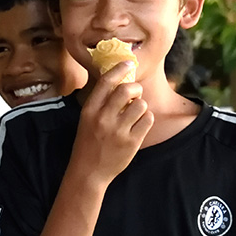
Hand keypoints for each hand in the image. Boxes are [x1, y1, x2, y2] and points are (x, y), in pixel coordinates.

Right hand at [71, 61, 152, 187]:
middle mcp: (103, 119)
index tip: (128, 63)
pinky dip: (146, 120)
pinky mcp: (131, 142)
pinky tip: (138, 126)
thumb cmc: (88, 143)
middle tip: (134, 94)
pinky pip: (148, 120)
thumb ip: (100, 102)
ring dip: (141, 106)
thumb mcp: (86, 120)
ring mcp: (118, 131)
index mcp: (89, 111)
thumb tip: (119, 80)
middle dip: (135, 89)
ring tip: (134, 114)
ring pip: (141, 104)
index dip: (119, 69)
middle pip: (127, 90)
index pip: (106, 82)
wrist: (88, 173)